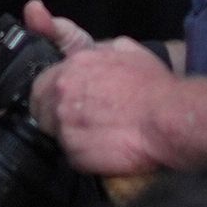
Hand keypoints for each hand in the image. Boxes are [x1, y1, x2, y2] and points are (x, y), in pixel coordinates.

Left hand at [20, 2, 178, 175]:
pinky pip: (69, 155)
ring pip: (52, 133)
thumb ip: (103, 51)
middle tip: (77, 122)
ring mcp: (65, 123)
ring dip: (69, 135)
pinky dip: (82, 155)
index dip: (52, 95)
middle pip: (40, 108)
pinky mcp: (73, 152)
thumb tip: (98, 53)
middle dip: (53, 115)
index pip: (42, 82)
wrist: (166, 119)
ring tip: (95, 136)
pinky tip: (102, 149)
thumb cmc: (154, 87)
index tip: (63, 102)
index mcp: (74, 65)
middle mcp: (63, 92)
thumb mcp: (129, 51)